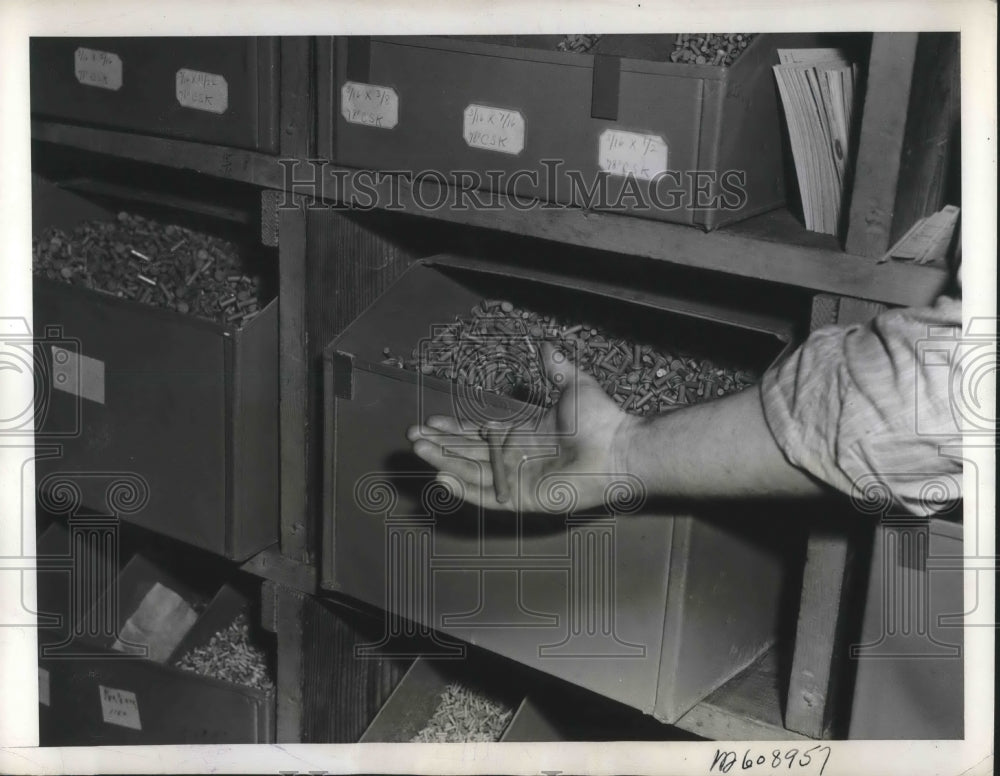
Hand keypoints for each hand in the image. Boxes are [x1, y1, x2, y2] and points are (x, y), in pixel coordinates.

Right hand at [407, 344, 634, 511]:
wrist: (618, 446)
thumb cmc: (601, 420)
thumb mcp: (573, 386)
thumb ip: (556, 368)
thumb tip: (547, 345)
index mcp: (524, 436)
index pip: (479, 434)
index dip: (454, 429)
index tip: (430, 420)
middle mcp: (517, 460)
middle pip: (468, 454)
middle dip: (440, 445)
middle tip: (413, 436)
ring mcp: (519, 481)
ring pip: (472, 474)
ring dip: (444, 462)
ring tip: (420, 450)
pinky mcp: (525, 499)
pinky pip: (489, 496)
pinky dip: (465, 488)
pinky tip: (442, 476)